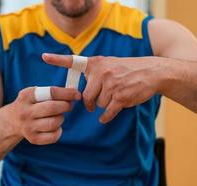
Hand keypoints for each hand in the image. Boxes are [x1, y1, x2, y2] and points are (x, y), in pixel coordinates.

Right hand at [10, 86, 80, 144]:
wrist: (12, 121)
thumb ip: (53, 93)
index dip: (66, 93)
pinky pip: (54, 136)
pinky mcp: (33, 139)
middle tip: (68, 105)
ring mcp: (28, 126)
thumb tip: (75, 93)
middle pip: (52, 108)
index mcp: (26, 96)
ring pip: (54, 122)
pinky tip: (54, 127)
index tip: (77, 94)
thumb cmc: (31, 104)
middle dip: (66, 106)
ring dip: (61, 118)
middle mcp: (25, 111)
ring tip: (57, 116)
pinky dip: (58, 131)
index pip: (50, 92)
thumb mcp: (35, 94)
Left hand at [42, 53, 162, 122]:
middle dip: (90, 103)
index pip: (73, 61)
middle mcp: (102, 72)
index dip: (57, 59)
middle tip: (93, 104)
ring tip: (114, 98)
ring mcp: (112, 84)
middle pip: (85, 96)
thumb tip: (83, 92)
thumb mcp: (110, 63)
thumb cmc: (128, 69)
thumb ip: (95, 72)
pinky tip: (105, 117)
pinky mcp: (121, 97)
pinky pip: (107, 112)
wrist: (152, 72)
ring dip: (103, 106)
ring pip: (98, 104)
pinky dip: (106, 117)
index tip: (44, 56)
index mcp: (97, 63)